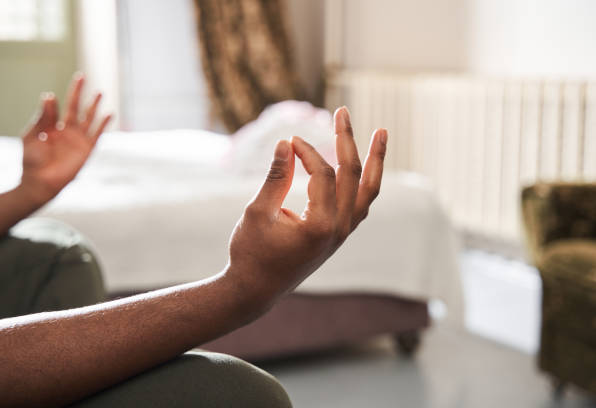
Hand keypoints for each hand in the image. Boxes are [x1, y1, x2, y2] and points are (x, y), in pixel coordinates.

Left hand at [20, 74, 110, 204]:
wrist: (41, 181)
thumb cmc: (32, 160)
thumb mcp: (32, 135)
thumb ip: (42, 117)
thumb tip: (49, 95)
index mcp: (51, 127)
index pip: (55, 108)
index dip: (53, 102)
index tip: (50, 98)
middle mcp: (66, 131)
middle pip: (74, 106)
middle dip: (78, 92)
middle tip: (81, 76)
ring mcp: (78, 139)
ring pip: (88, 117)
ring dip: (93, 104)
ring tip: (99, 92)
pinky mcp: (87, 148)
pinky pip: (98, 133)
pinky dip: (103, 123)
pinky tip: (109, 113)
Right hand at [226, 107, 386, 309]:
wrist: (255, 290)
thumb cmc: (251, 252)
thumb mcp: (258, 211)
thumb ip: (275, 177)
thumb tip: (285, 143)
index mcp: (321, 226)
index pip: (323, 174)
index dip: (306, 152)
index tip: (288, 142)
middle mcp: (339, 230)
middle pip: (353, 176)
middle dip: (348, 141)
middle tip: (342, 111)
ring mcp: (342, 234)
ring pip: (367, 191)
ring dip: (374, 161)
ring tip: (381, 133)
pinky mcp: (338, 236)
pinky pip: (359, 204)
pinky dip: (363, 182)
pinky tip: (363, 165)